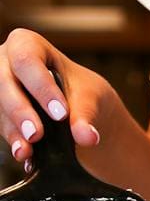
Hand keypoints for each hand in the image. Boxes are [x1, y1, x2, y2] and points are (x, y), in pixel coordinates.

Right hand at [2, 29, 110, 159]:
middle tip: (36, 134)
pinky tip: (24, 156)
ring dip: (12, 130)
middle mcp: (4, 61)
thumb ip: (86, 114)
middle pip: (4, 83)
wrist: (77, 107)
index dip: (40, 87)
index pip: (27, 60)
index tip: (60, 113)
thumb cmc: (81, 90)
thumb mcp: (89, 96)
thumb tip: (86, 137)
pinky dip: (13, 140)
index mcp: (27, 44)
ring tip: (26, 151)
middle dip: (19, 110)